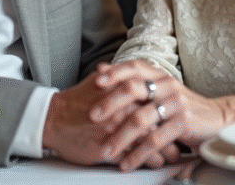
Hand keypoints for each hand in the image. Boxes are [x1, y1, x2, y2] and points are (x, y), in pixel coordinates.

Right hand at [42, 69, 177, 166]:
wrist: (52, 119)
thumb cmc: (74, 101)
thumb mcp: (96, 82)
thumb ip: (114, 77)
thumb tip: (123, 71)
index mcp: (124, 92)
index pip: (154, 101)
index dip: (166, 111)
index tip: (174, 117)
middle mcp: (124, 110)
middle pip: (157, 121)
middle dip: (171, 132)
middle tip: (182, 138)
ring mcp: (118, 130)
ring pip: (150, 141)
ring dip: (165, 149)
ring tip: (173, 154)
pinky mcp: (110, 149)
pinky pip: (136, 156)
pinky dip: (149, 160)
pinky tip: (156, 162)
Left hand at [91, 60, 225, 170]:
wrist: (217, 119)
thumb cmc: (181, 106)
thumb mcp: (159, 90)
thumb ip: (134, 82)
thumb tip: (101, 69)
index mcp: (159, 76)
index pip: (134, 67)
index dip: (115, 72)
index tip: (96, 80)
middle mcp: (167, 85)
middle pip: (133, 89)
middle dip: (110, 103)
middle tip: (92, 116)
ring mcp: (176, 104)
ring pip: (141, 119)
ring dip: (120, 137)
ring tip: (106, 150)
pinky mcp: (183, 124)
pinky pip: (155, 140)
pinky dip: (138, 154)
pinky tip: (127, 163)